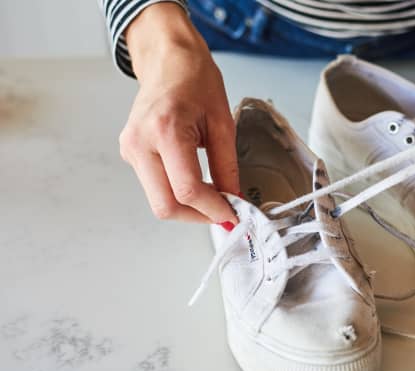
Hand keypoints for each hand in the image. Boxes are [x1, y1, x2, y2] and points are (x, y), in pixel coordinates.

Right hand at [119, 3, 238, 224]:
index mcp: (165, 131)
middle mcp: (140, 143)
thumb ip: (227, 167)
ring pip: (158, 201)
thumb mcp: (222, 123)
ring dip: (188, 208)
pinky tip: (197, 185)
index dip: (213, 209)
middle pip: (165, 205)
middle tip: (223, 213)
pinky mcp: (130, 154)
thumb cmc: (195, 80)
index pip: (187, 190)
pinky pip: (154, 187)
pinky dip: (177, 194)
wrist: (168, 59)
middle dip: (197, 216)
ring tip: (214, 197)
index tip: (233, 215)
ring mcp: (131, 150)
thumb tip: (233, 199)